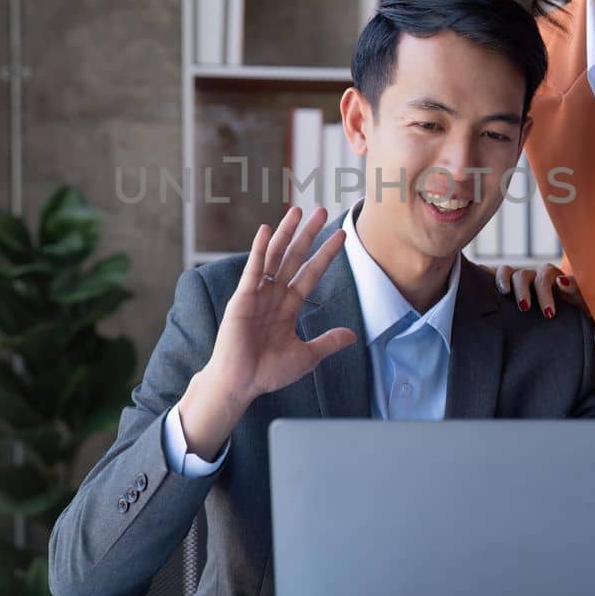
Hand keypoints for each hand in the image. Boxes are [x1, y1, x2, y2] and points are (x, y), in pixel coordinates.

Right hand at [178, 208, 356, 457]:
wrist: (241, 384)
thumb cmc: (267, 372)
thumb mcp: (307, 356)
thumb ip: (328, 342)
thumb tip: (353, 335)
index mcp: (288, 306)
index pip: (311, 273)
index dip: (326, 254)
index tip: (341, 236)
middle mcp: (273, 295)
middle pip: (295, 257)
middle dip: (308, 234)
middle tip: (322, 210)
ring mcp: (257, 294)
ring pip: (275, 256)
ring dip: (286, 233)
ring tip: (297, 211)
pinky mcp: (242, 299)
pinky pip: (253, 270)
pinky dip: (259, 250)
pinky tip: (267, 231)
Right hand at [490, 261, 582, 318]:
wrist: (565, 319)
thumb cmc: (574, 310)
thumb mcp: (582, 303)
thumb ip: (576, 291)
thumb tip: (561, 282)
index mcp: (553, 278)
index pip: (548, 278)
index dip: (546, 292)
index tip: (549, 313)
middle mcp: (533, 276)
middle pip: (525, 275)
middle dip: (524, 290)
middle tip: (525, 308)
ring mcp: (518, 280)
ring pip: (507, 271)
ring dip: (503, 280)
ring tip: (504, 293)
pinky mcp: (504, 286)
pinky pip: (491, 274)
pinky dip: (483, 273)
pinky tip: (477, 280)